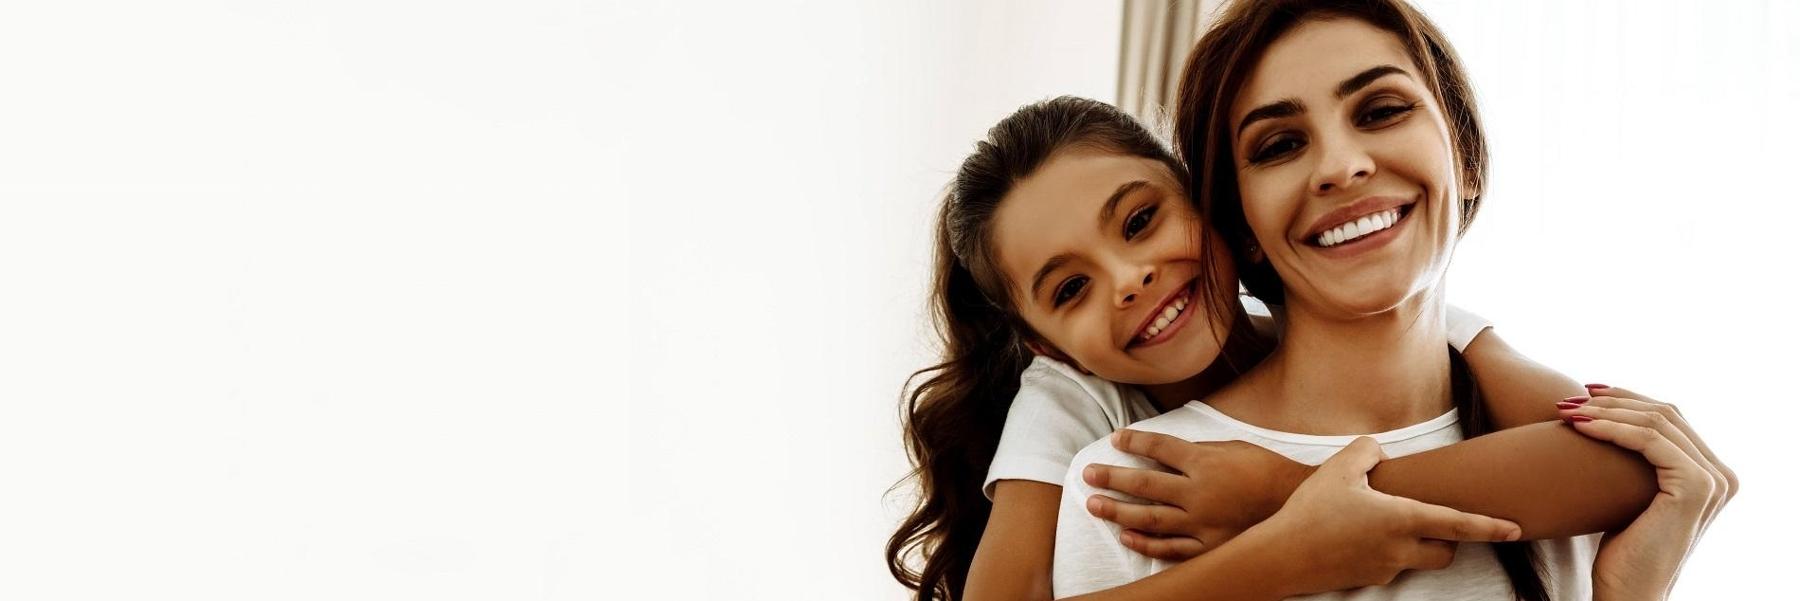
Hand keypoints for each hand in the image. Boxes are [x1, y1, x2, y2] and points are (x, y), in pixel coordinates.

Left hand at [1082, 429, 1308, 559]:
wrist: (1297, 505)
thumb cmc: (1265, 470)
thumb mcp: (1232, 448)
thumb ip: (1197, 451)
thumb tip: (1164, 451)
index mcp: (1205, 463)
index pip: (1160, 448)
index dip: (1135, 442)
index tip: (1116, 439)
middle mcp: (1199, 493)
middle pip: (1145, 484)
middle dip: (1113, 478)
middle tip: (1088, 475)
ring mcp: (1203, 524)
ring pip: (1151, 519)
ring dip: (1118, 512)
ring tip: (1094, 505)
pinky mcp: (1210, 547)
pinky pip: (1171, 548)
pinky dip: (1147, 543)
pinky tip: (1126, 537)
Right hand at [1245, 437, 1522, 594]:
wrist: (1281, 556)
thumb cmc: (1310, 511)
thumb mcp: (1338, 467)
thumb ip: (1368, 451)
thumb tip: (1380, 454)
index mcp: (1400, 519)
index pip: (1457, 524)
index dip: (1490, 527)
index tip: (1515, 529)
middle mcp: (1399, 549)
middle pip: (1446, 552)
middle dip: (1449, 540)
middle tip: (1433, 521)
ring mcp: (1384, 570)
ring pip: (1416, 560)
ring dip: (1414, 546)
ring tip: (1380, 524)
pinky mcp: (1367, 581)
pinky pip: (1388, 566)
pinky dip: (1383, 552)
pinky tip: (1354, 537)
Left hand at [1558, 384, 1737, 600]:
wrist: (1630, 592)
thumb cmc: (1622, 550)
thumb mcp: (1631, 496)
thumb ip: (1636, 464)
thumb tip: (1606, 421)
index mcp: (1709, 473)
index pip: (1670, 416)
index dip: (1626, 398)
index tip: (1583, 392)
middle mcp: (1720, 474)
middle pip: (1665, 412)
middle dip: (1613, 399)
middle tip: (1568, 399)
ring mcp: (1713, 480)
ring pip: (1657, 421)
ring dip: (1606, 410)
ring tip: (1566, 411)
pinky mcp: (1696, 487)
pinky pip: (1650, 440)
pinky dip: (1612, 428)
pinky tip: (1580, 427)